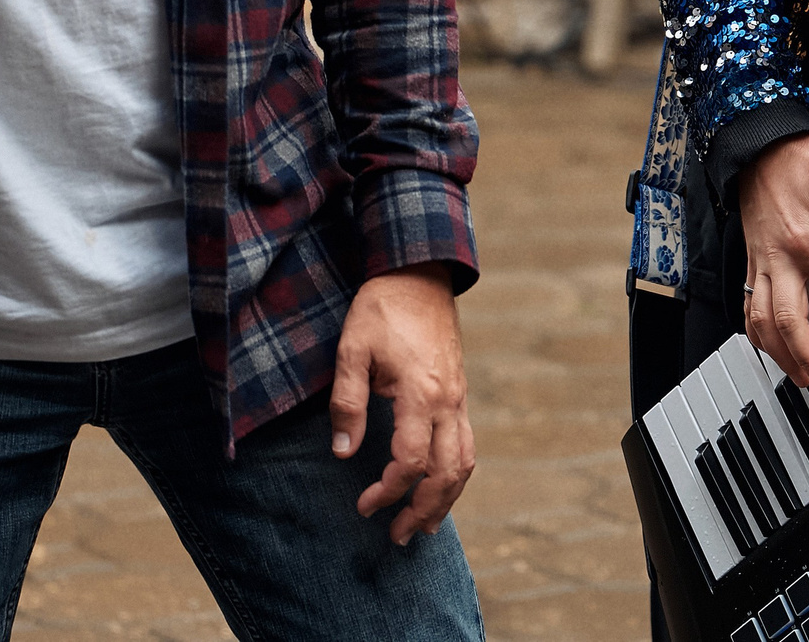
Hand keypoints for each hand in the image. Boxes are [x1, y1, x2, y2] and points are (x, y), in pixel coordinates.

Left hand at [329, 261, 474, 543]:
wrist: (419, 273)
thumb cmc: (382, 308)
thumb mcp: (352, 349)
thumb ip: (348, 403)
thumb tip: (343, 454)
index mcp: (420, 392)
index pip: (410, 461)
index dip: (388, 491)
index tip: (364, 505)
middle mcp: (448, 401)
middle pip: (446, 473)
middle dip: (422, 510)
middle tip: (398, 535)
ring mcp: (459, 398)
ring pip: (464, 462)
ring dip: (446, 499)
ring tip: (424, 525)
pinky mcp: (460, 393)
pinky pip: (466, 444)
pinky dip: (456, 474)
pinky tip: (440, 488)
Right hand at [739, 134, 808, 389]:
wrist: (755, 147)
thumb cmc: (798, 156)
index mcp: (805, 235)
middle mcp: (779, 256)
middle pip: (788, 319)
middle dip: (808, 356)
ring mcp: (761, 263)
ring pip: (761, 322)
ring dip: (780, 355)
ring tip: (803, 377)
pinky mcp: (752, 264)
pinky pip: (748, 308)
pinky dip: (757, 335)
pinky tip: (772, 350)